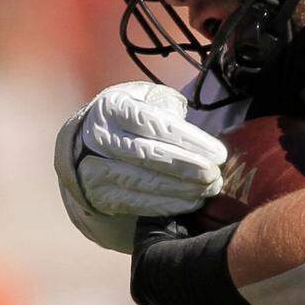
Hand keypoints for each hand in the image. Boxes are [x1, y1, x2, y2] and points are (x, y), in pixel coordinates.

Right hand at [54, 82, 226, 251]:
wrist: (86, 144)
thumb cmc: (132, 119)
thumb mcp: (147, 100)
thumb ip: (169, 109)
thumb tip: (197, 135)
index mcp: (113, 107)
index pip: (155, 124)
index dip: (189, 140)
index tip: (218, 154)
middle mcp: (98, 137)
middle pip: (147, 155)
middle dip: (186, 167)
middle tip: (215, 174)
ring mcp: (93, 168)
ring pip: (141, 181)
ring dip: (180, 189)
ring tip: (209, 189)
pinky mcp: (97, 195)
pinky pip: (134, 203)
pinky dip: (166, 205)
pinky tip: (190, 202)